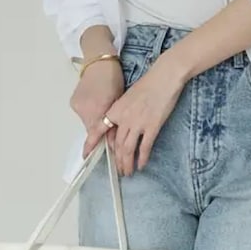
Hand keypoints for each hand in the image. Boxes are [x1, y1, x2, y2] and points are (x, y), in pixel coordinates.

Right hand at [70, 59, 123, 157]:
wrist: (99, 61)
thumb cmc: (112, 78)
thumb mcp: (118, 101)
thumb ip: (114, 123)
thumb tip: (113, 143)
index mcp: (98, 109)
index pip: (95, 134)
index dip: (93, 147)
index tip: (88, 158)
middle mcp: (85, 109)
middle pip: (92, 128)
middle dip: (99, 132)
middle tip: (107, 132)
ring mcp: (77, 105)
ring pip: (87, 121)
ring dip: (95, 121)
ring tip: (103, 112)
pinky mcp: (74, 101)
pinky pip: (83, 113)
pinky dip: (90, 113)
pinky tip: (96, 105)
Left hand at [103, 54, 187, 175]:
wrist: (164, 77)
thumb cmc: (149, 84)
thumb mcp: (128, 97)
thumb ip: (123, 113)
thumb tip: (123, 127)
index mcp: (116, 110)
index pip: (99, 130)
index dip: (91, 144)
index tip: (86, 155)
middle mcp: (124, 118)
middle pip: (117, 145)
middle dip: (117, 161)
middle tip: (119, 171)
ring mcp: (138, 123)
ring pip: (128, 149)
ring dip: (127, 163)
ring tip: (128, 172)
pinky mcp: (152, 126)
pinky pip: (144, 147)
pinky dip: (142, 158)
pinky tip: (141, 165)